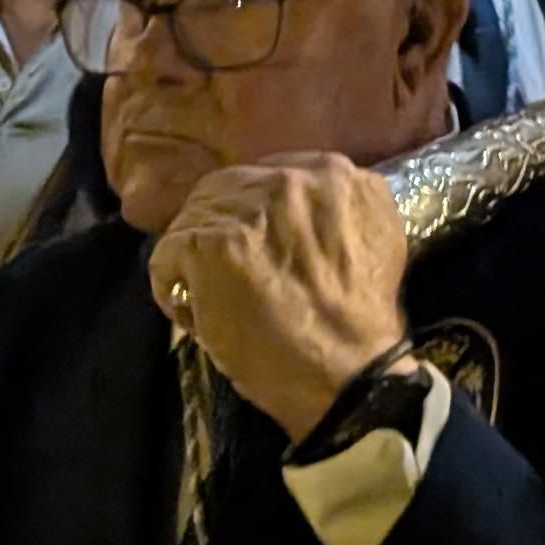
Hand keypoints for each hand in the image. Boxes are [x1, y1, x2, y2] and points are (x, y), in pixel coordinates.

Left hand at [145, 155, 409, 444]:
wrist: (346, 370)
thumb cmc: (363, 317)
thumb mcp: (376, 237)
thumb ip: (341, 207)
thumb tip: (307, 208)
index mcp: (335, 174)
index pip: (271, 174)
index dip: (259, 213)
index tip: (260, 245)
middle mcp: (291, 180)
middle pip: (227, 188)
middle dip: (223, 227)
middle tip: (231, 271)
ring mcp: (249, 209)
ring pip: (193, 217)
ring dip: (197, 257)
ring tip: (211, 294)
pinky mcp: (212, 244)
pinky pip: (168, 251)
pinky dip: (170, 285)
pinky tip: (192, 309)